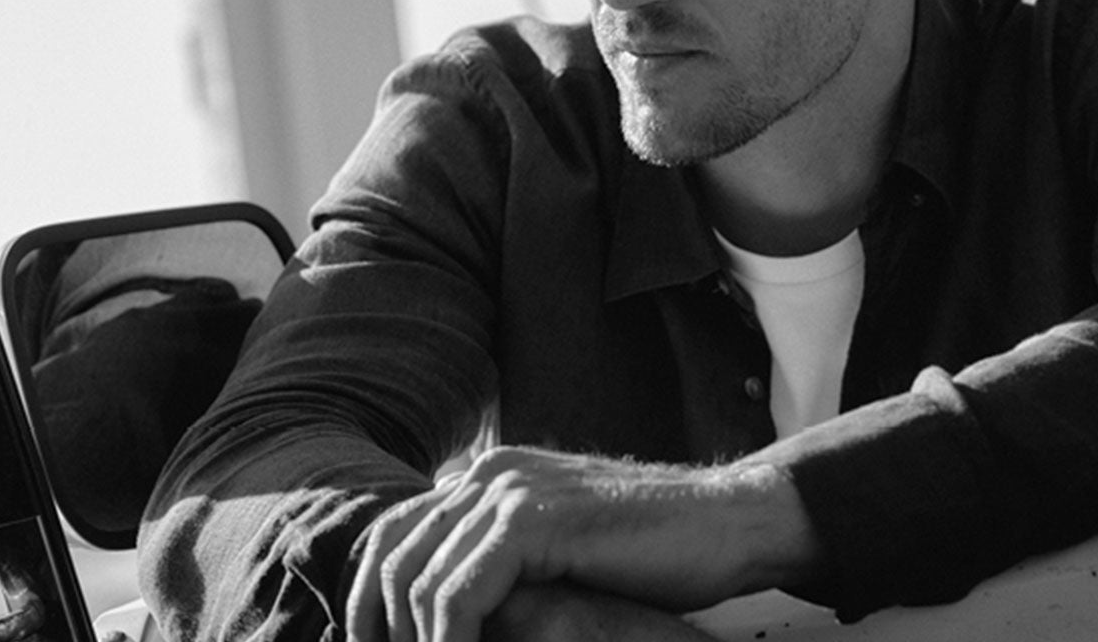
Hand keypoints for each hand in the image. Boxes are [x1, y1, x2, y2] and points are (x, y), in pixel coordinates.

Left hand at [345, 446, 809, 641]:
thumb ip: (500, 562)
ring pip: (416, 580)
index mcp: (486, 474)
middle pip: (390, 556)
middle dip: (378, 630)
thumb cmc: (650, 553)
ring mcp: (509, 489)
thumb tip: (439, 613)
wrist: (726, 523)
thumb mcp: (558, 550)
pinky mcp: (533, 519)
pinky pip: (458, 595)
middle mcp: (487, 471)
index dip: (371, 605)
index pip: (392, 535)